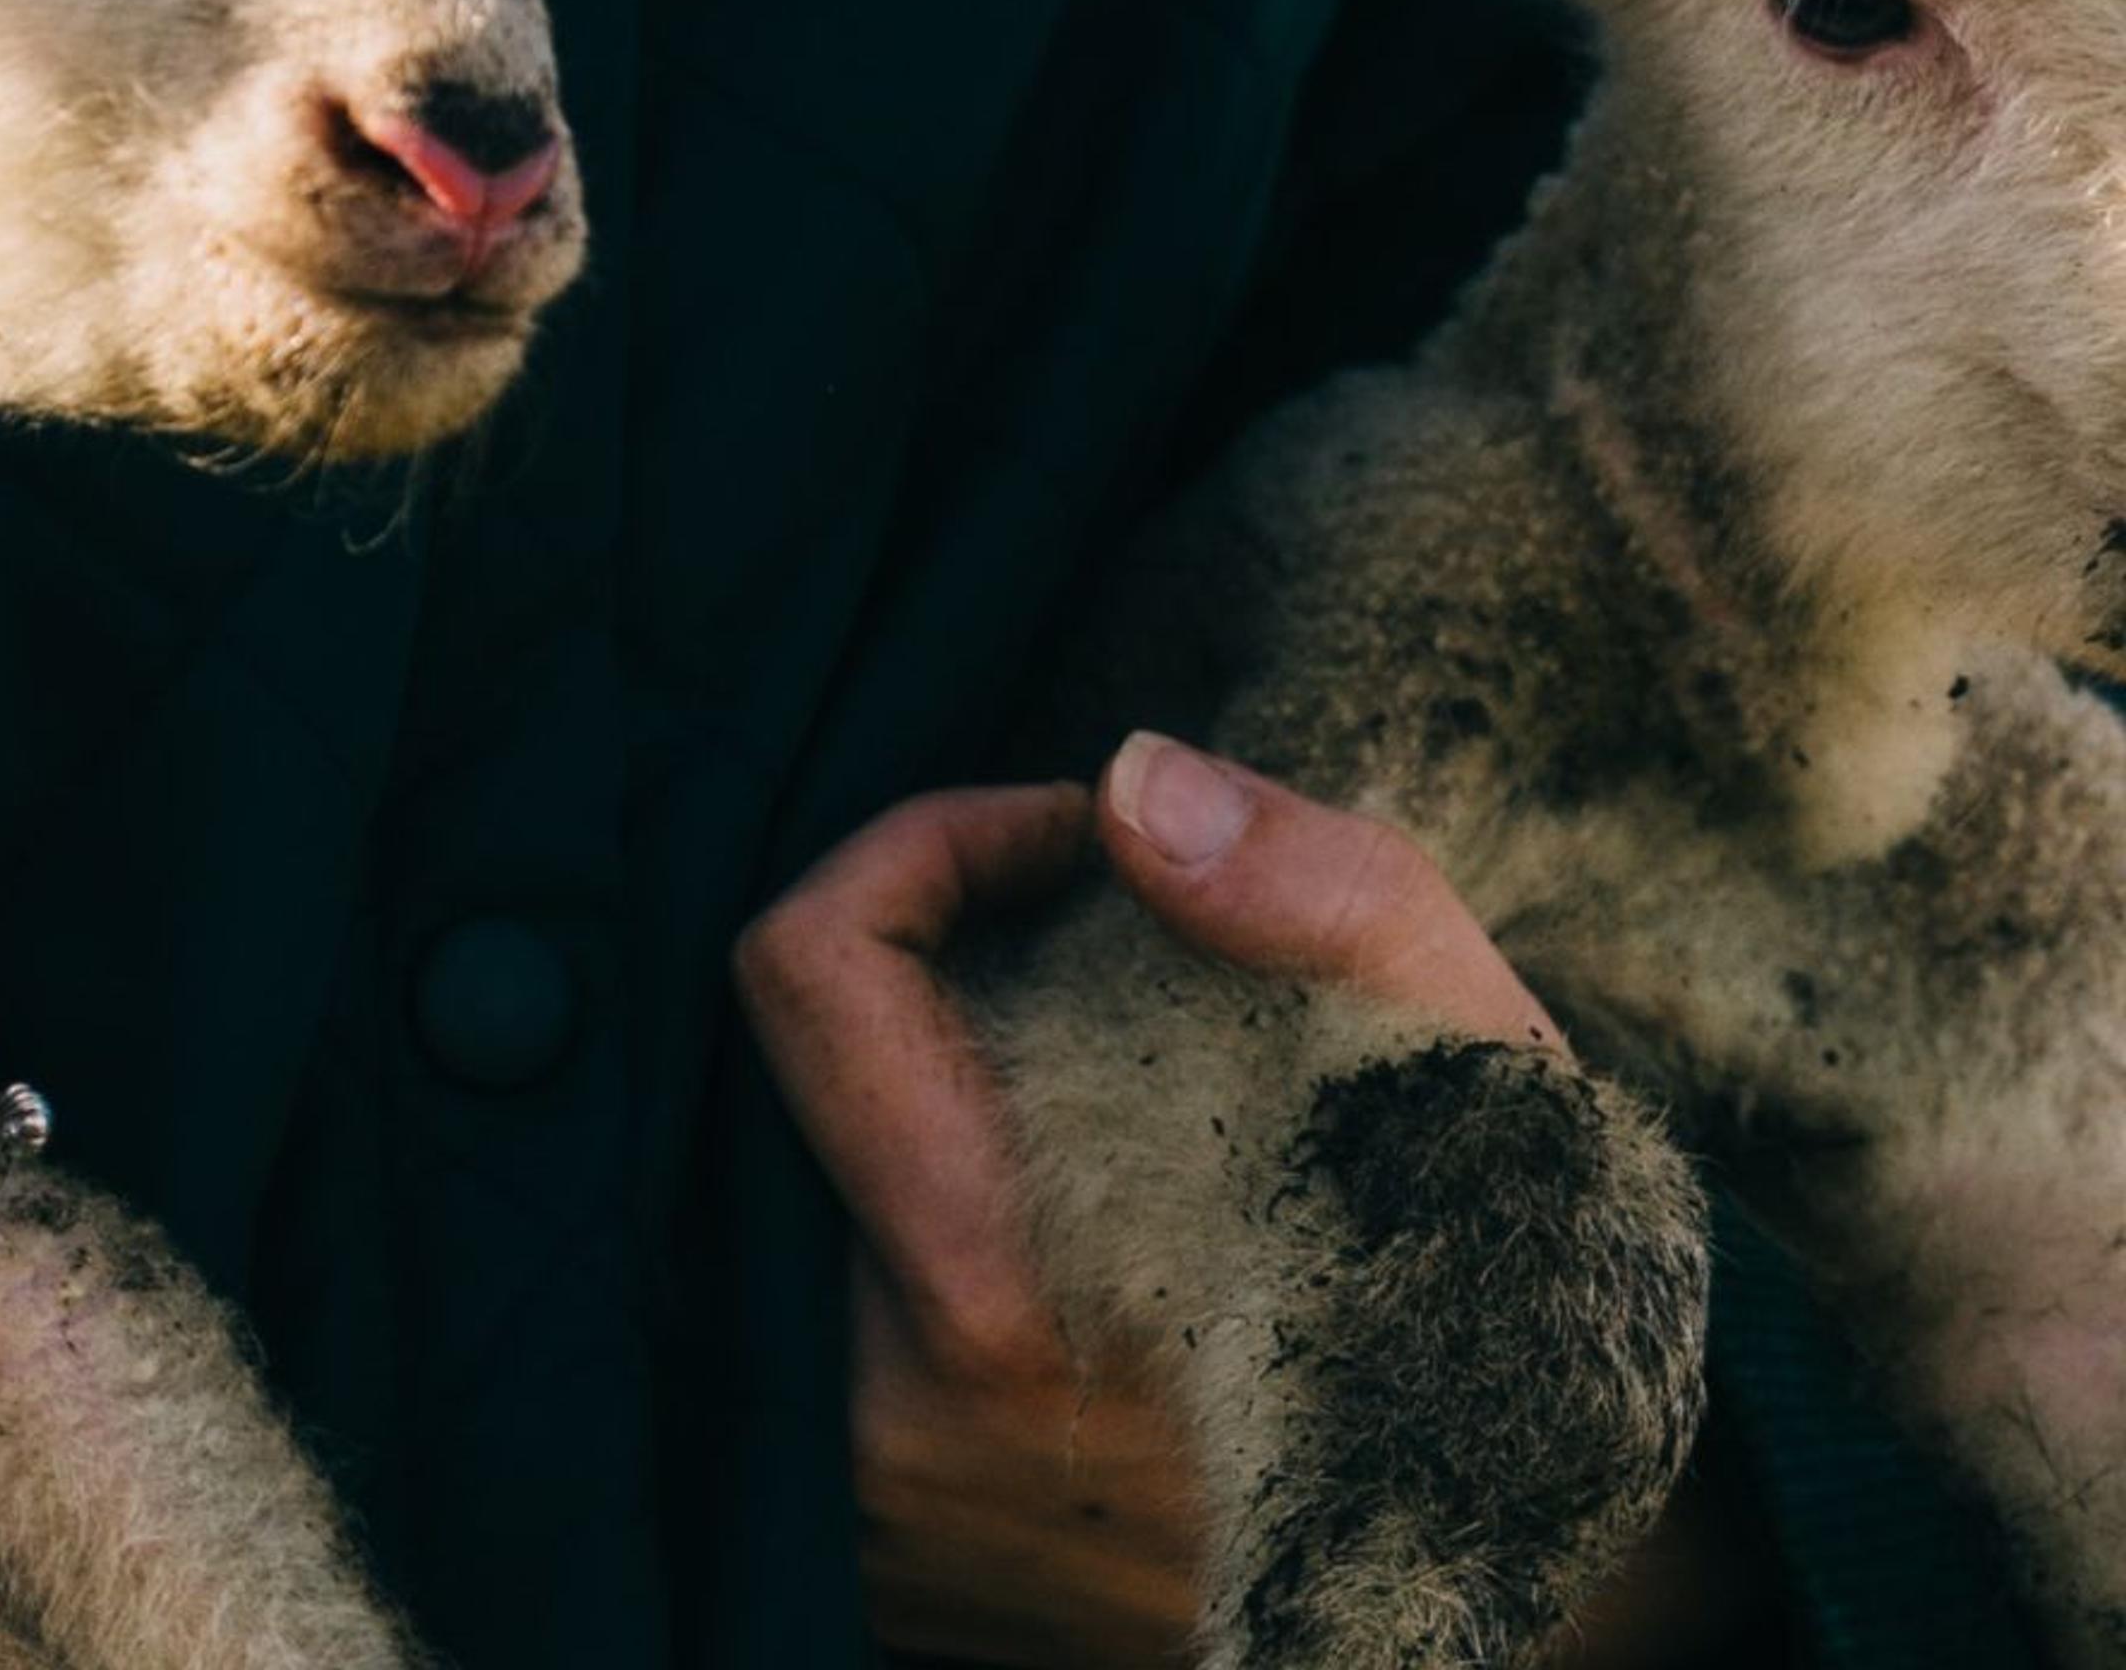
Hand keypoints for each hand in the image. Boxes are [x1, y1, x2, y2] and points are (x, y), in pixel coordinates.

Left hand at [736, 734, 1760, 1667]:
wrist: (1572, 1584)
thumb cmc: (1535, 1314)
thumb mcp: (1494, 1083)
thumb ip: (1319, 903)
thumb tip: (1129, 785)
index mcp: (992, 1307)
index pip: (810, 977)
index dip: (936, 848)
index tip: (1080, 848)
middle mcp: (888, 1424)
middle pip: (797, 1072)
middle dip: (943, 967)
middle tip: (1109, 956)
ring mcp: (878, 1497)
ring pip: (818, 1175)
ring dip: (946, 1088)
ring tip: (1127, 1093)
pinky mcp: (891, 1542)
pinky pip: (846, 1296)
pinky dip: (947, 1206)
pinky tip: (1099, 1210)